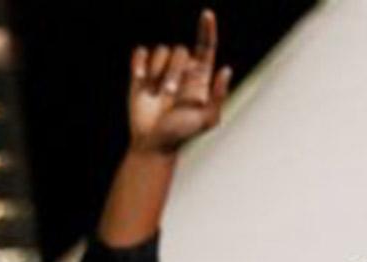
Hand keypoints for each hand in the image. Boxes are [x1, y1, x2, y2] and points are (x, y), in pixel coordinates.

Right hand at [127, 8, 230, 155]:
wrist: (154, 142)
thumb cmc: (182, 133)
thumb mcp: (206, 119)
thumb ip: (218, 96)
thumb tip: (226, 69)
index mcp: (200, 76)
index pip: (206, 46)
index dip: (207, 29)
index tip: (207, 14)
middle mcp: (182, 69)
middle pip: (179, 49)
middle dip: (174, 71)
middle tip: (170, 94)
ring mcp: (162, 69)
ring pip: (160, 50)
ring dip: (158, 73)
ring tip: (157, 95)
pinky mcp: (142, 70)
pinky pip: (141, 52)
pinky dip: (140, 64)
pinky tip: (142, 80)